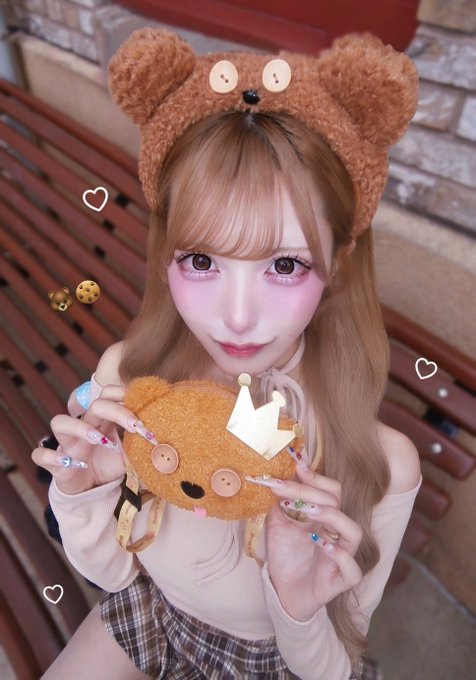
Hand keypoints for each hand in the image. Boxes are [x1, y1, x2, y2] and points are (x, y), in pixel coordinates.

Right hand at [31, 385, 154, 494]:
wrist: (91, 490)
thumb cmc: (111, 465)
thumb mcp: (132, 457)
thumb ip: (145, 449)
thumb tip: (171, 449)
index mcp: (104, 421)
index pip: (110, 395)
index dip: (126, 396)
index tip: (148, 408)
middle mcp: (85, 427)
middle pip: (94, 405)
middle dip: (116, 412)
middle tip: (137, 427)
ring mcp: (67, 443)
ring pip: (60, 422)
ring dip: (80, 428)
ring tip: (101, 440)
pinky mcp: (54, 463)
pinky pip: (40, 454)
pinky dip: (52, 456)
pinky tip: (72, 463)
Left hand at [265, 464, 362, 620]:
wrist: (282, 592)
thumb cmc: (285, 556)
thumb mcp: (277, 523)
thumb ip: (280, 501)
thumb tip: (275, 474)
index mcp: (326, 516)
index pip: (330, 489)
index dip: (315, 476)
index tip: (294, 463)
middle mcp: (337, 533)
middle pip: (337, 503)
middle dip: (310, 492)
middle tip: (284, 489)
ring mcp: (343, 556)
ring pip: (353, 532)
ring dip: (332, 517)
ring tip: (308, 513)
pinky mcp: (341, 581)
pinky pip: (352, 570)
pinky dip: (340, 556)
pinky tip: (322, 546)